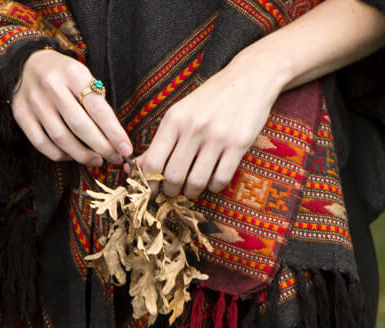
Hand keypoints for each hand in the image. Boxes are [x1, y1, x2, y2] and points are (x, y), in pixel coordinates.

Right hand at [11, 48, 133, 166]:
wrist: (25, 63)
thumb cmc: (63, 74)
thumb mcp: (82, 76)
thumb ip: (96, 101)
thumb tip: (113, 136)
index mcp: (73, 74)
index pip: (98, 108)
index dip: (114, 132)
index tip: (126, 149)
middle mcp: (52, 87)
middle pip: (80, 125)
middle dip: (101, 147)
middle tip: (114, 158)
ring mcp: (34, 101)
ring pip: (60, 138)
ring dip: (82, 155)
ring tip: (96, 160)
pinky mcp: (21, 114)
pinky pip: (41, 143)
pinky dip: (59, 154)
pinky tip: (71, 156)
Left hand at [130, 62, 287, 198]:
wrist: (249, 79)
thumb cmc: (210, 99)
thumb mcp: (180, 113)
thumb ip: (160, 141)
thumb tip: (135, 167)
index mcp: (174, 119)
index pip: (153, 162)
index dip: (150, 183)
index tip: (153, 190)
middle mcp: (194, 128)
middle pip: (173, 176)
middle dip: (171, 191)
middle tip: (173, 192)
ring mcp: (217, 136)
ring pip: (196, 181)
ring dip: (192, 192)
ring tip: (191, 189)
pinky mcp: (239, 144)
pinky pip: (221, 179)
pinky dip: (214, 187)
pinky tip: (212, 181)